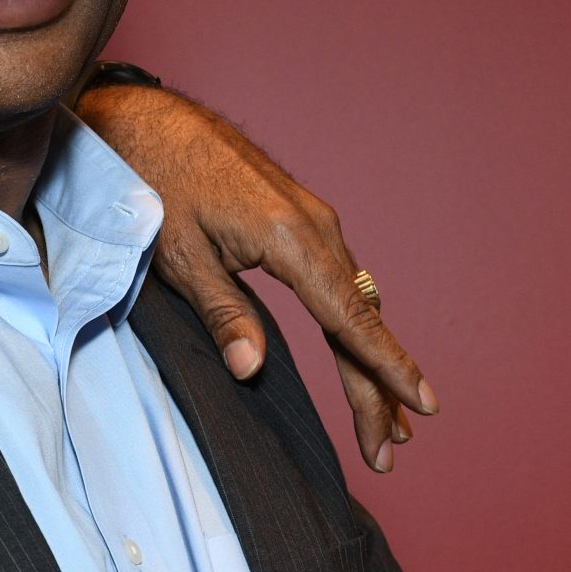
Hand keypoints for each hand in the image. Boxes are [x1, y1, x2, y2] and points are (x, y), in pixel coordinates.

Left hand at [74, 83, 434, 471]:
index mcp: (290, 238)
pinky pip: (338, 280)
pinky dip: (351, 324)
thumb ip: (221, 312)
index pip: (350, 318)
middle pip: (360, 319)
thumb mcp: (179, 255)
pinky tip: (356, 354)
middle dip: (378, 388)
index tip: (422, 405)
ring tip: (385, 421)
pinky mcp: (299, 217)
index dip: (387, 367)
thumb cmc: (156, 182)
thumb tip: (251, 370)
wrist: (148, 120)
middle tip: (389, 450)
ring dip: (368, 360)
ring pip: (354, 301)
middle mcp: (315, 226)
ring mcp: (312, 219)